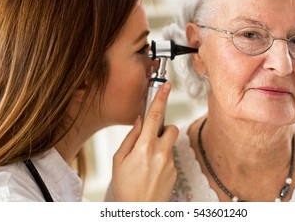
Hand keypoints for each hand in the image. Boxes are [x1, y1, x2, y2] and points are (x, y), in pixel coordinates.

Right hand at [111, 82, 177, 200]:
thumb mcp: (118, 160)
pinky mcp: (175, 172)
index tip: (167, 86)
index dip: (161, 99)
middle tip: (151, 139)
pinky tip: (152, 172)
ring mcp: (170, 163)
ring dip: (161, 146)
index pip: (155, 117)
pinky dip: (162, 159)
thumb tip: (140, 121)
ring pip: (170, 144)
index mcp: (145, 148)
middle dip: (164, 129)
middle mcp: (161, 153)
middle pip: (172, 128)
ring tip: (147, 162)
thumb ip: (131, 137)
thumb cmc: (125, 187)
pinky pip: (170, 157)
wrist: (139, 210)